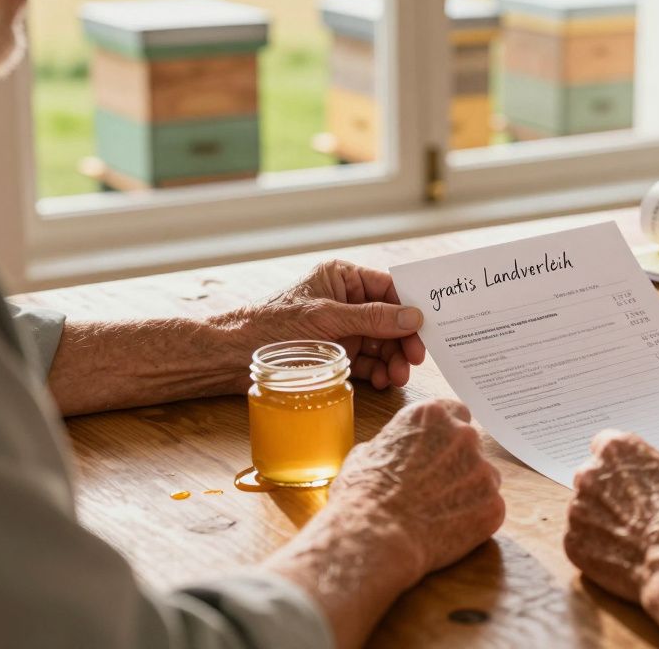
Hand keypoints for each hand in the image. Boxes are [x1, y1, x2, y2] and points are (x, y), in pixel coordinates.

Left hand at [215, 260, 426, 389]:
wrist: (231, 356)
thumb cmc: (271, 326)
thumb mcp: (326, 318)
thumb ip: (372, 318)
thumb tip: (413, 317)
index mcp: (342, 278)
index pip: (389, 288)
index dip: (410, 307)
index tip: (427, 328)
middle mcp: (346, 301)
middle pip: (390, 319)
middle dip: (403, 340)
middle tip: (414, 360)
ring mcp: (343, 329)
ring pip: (382, 343)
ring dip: (393, 360)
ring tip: (397, 377)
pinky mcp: (338, 354)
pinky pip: (368, 362)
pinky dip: (378, 372)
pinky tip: (382, 381)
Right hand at [265, 399, 503, 647]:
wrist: (376, 537)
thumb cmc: (363, 495)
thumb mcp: (365, 452)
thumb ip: (393, 443)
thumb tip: (394, 450)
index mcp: (431, 415)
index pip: (456, 411)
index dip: (447, 432)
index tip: (440, 446)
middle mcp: (463, 435)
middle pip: (470, 443)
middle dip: (457, 460)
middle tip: (436, 484)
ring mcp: (482, 470)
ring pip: (483, 476)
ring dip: (468, 488)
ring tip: (439, 510)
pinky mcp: (493, 504)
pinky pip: (489, 506)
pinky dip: (474, 516)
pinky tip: (449, 528)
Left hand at [565, 431, 658, 648]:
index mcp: (616, 450)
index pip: (606, 445)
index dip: (621, 463)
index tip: (630, 476)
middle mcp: (589, 475)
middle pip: (592, 477)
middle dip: (609, 490)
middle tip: (635, 510)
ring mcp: (577, 510)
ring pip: (585, 510)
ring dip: (602, 519)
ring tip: (632, 536)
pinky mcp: (573, 542)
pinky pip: (582, 539)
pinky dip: (597, 546)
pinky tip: (623, 554)